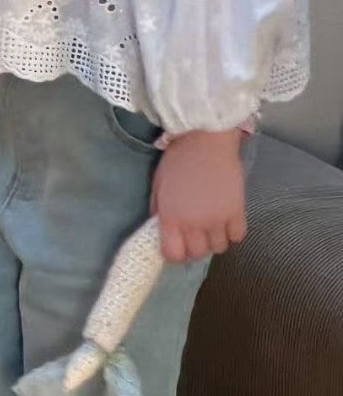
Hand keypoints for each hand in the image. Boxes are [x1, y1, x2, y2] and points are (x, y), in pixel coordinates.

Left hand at [150, 130, 247, 263]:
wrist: (205, 140)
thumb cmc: (177, 159)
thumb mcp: (159, 185)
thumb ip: (160, 210)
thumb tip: (163, 229)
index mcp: (171, 217)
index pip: (173, 254)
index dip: (174, 253)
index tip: (176, 245)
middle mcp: (194, 223)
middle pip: (197, 254)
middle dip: (194, 247)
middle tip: (194, 234)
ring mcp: (218, 219)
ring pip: (218, 248)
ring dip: (214, 240)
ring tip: (211, 226)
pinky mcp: (237, 211)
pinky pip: (237, 236)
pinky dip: (232, 233)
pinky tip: (226, 221)